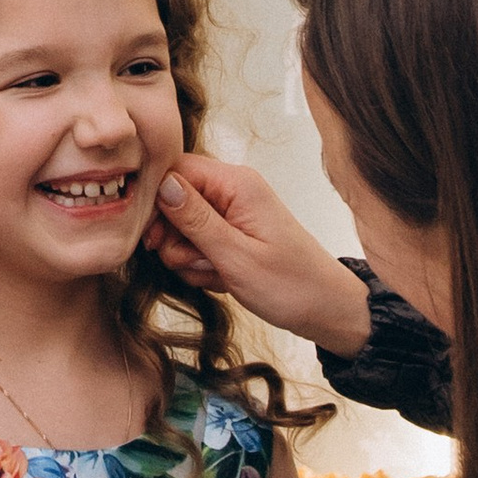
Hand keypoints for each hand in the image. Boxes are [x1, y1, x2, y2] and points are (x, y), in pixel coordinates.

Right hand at [145, 155, 370, 352]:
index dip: (155, 201)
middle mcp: (232, 191)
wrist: (324, 309)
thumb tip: (163, 184)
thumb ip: (195, 219)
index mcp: (236, 183)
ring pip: (180, 228)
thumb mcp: (236, 256)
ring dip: (189, 257)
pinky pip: (195, 245)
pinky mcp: (229, 234)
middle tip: (199, 261)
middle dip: (174, 238)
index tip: (154, 238)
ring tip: (218, 272)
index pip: (174, 169)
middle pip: (172, 201)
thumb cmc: (290, 284)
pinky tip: (222, 277)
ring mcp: (230, 213)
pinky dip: (201, 266)